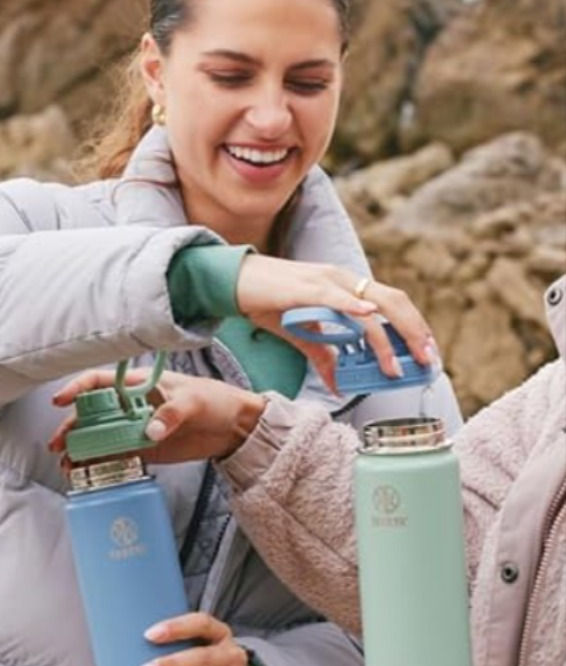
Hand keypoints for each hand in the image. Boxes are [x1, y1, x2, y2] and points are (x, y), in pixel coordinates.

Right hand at [50, 368, 264, 460]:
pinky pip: (117, 455)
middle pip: (93, 413)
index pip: (100, 382)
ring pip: (101, 437)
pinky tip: (88, 472)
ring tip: (69, 465)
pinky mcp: (145, 448)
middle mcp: (132, 404)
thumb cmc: (215, 401)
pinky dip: (101, 463)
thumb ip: (170, 414)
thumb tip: (149, 430)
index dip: (77, 389)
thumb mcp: (193, 401)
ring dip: (83, 449)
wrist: (234, 427)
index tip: (62, 401)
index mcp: (140, 383)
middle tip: (60, 445)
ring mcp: (137, 427)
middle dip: (73, 428)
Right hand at [236, 256, 436, 385]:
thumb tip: (339, 386)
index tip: (427, 351)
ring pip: (371, 305)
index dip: (414, 326)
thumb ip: (324, 357)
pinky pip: (336, 297)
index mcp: (348, 287)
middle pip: (394, 302)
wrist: (237, 282)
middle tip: (427, 360)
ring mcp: (328, 281)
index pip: (392, 303)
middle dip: (416, 332)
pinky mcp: (306, 288)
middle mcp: (345, 279)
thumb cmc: (269, 302)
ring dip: (388, 338)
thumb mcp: (303, 333)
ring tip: (397, 365)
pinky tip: (369, 319)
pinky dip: (354, 308)